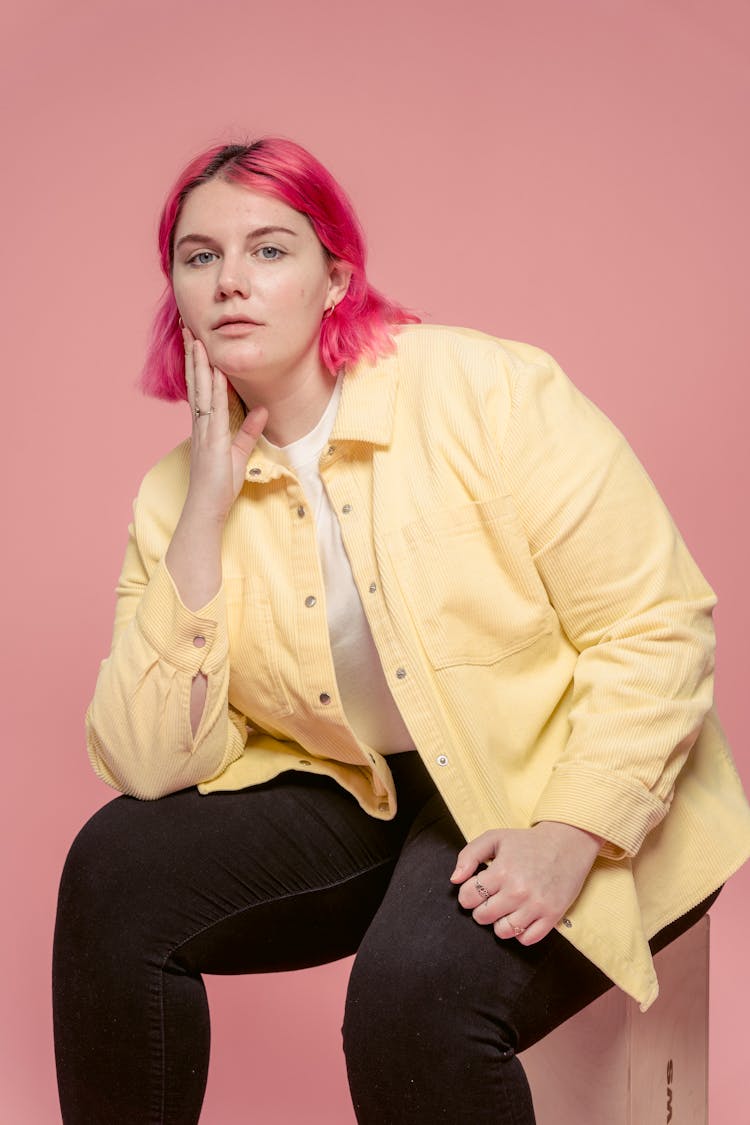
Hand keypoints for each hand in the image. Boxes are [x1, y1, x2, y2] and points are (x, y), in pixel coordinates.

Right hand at [182, 326, 267, 524]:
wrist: (207, 507)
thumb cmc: (220, 484)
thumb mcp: (240, 452)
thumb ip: (249, 431)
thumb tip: (263, 410)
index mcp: (205, 425)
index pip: (201, 388)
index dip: (199, 365)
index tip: (196, 342)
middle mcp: (201, 424)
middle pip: (196, 382)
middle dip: (193, 355)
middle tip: (188, 328)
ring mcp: (204, 431)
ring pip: (201, 391)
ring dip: (199, 365)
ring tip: (196, 340)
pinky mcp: (212, 441)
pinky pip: (214, 411)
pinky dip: (215, 391)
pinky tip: (216, 373)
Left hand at [450, 821, 601, 944]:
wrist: (568, 843)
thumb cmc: (528, 841)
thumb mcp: (495, 838)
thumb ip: (469, 855)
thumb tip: (455, 880)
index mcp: (501, 871)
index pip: (468, 897)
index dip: (467, 894)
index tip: (475, 890)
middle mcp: (518, 891)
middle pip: (482, 916)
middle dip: (481, 908)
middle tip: (490, 898)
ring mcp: (536, 906)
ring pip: (503, 931)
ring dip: (499, 922)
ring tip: (505, 908)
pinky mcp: (552, 915)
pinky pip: (526, 939)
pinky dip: (519, 932)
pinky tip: (520, 916)